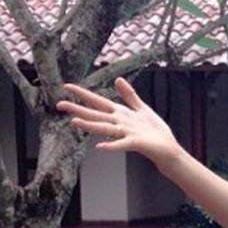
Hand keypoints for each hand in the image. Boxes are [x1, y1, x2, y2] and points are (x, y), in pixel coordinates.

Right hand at [56, 77, 182, 173]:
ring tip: (74, 122)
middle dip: (78, 109)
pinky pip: (121, 144)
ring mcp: (126, 133)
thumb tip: (118, 79)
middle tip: (59, 104)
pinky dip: (111, 146)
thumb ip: (129, 95)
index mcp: (120, 113)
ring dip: (90, 126)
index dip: (82, 93)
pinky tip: (99, 147)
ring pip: (105, 128)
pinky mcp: (135, 143)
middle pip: (96, 114)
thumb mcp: (142, 109)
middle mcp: (119, 123)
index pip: (98, 101)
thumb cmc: (155, 131)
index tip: (66, 86)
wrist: (168, 149)